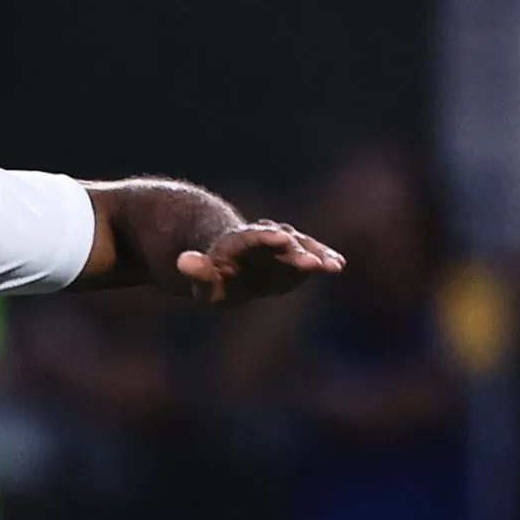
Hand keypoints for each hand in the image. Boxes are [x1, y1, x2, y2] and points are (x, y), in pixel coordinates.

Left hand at [173, 219, 344, 304]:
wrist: (228, 261)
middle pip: (281, 241)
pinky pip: (311, 255)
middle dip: (296, 251)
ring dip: (317, 255)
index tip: (282, 239)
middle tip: (311, 262)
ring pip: (300, 245)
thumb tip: (182, 261)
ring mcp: (282, 245)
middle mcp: (264, 238)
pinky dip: (323, 259)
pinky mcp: (295, 255)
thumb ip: (198, 273)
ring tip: (333, 266)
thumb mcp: (203, 281)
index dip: (267, 238)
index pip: (252, 237)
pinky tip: (337, 265)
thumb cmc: (213, 277)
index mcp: (238, 242)